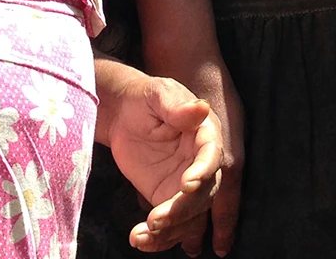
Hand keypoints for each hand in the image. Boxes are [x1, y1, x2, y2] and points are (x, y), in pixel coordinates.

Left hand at [102, 67, 224, 252]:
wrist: (123, 115)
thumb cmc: (145, 98)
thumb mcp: (159, 94)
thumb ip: (178, 106)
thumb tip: (201, 108)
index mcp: (205, 135)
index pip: (212, 157)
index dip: (203, 172)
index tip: (186, 185)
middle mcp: (201, 164)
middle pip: (204, 195)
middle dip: (183, 210)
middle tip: (157, 219)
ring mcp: (185, 186)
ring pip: (190, 217)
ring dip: (170, 232)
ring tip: (142, 235)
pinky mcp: (168, 199)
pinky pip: (171, 225)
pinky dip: (158, 239)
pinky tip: (139, 240)